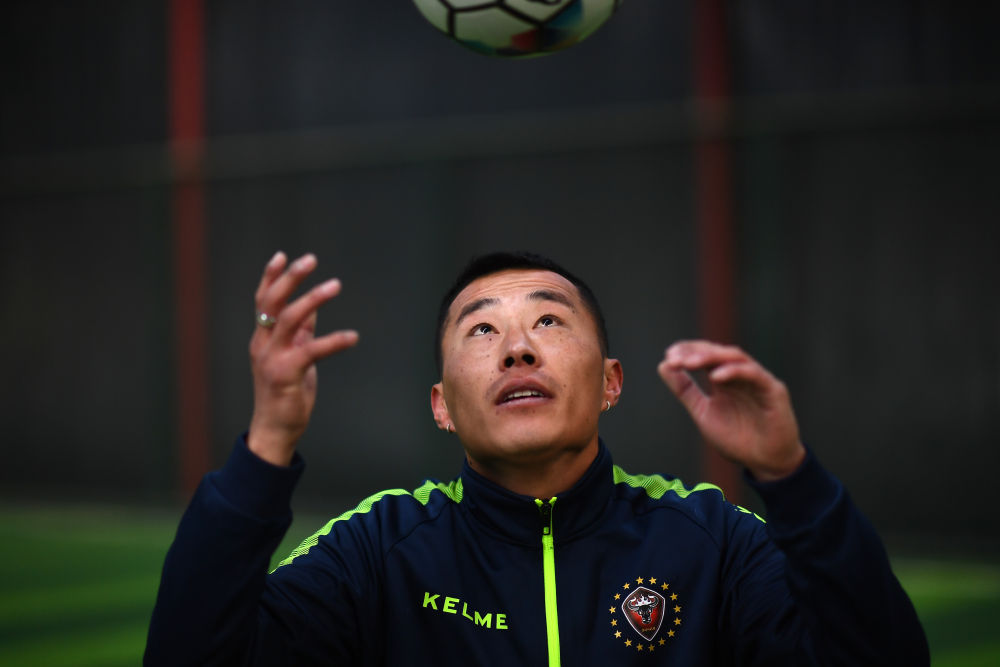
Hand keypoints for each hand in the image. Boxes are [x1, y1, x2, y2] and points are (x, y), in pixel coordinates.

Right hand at [247, 252, 358, 465]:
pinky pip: (312, 350)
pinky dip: (334, 341)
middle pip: (272, 302)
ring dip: (313, 299)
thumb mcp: (291, 356)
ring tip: (335, 284)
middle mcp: (262, 344)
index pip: (262, 301)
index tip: (281, 255)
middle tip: (311, 260)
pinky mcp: (287, 374)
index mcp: (262, 338)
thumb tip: (312, 307)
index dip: (270, 277)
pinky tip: (353, 337)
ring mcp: (272, 358)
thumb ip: (299, 332)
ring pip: (289, 319)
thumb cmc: (284, 392)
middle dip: (290, 278)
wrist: (274, 429)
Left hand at [657, 341, 804, 481]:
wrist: (765, 463)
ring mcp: (757, 380)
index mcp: (723, 380)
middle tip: (675, 358)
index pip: (704, 355)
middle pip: (717, 353)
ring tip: (689, 363)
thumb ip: (685, 390)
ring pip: (735, 357)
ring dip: (711, 357)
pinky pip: (754, 374)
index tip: (668, 357)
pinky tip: (716, 376)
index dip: (687, 351)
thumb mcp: (703, 412)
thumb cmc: (737, 439)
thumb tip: (663, 365)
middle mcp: (740, 376)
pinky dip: (735, 372)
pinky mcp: (774, 390)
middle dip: (695, 353)